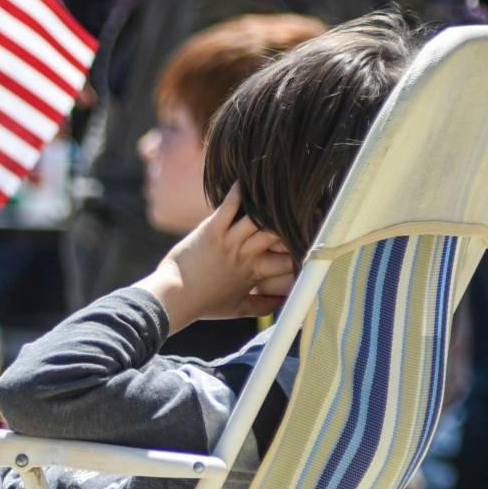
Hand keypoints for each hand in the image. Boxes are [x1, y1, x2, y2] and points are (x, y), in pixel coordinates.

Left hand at [139, 185, 296, 332]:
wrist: (173, 299)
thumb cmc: (204, 304)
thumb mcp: (237, 309)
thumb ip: (263, 306)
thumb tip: (283, 302)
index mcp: (255, 272)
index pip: (289, 260)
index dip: (303, 249)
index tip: (314, 236)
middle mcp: (245, 254)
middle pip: (278, 235)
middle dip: (293, 222)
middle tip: (304, 206)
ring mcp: (228, 241)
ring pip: (259, 220)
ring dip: (269, 206)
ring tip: (280, 190)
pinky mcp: (210, 230)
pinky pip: (228, 207)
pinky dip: (238, 192)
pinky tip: (247, 179)